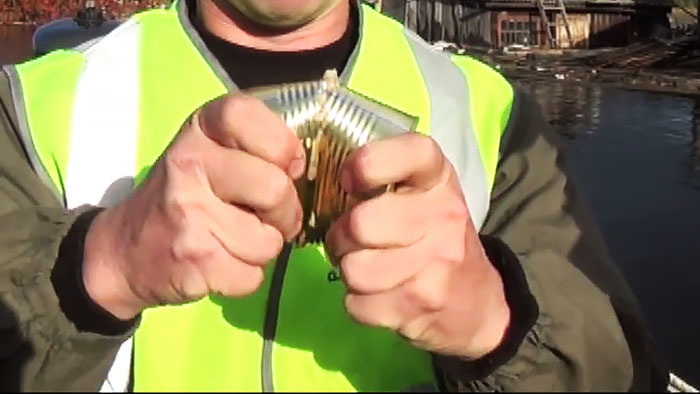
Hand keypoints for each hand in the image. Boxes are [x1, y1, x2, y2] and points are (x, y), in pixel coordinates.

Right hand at [82, 95, 304, 319]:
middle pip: (277, 188)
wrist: (124, 251)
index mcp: (201, 128)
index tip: (282, 166)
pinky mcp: (194, 260)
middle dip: (285, 213)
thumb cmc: (185, 197)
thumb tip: (307, 171)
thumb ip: (257, 149)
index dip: (283, 146)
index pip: (251, 116)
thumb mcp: (211, 154)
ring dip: (263, 249)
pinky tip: (220, 263)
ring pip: (270, 240)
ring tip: (234, 240)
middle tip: (268, 218)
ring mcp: (189, 213)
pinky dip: (245, 277)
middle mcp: (190, 162)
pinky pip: (253, 276)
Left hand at [325, 133, 509, 359]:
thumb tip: (323, 184)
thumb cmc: (433, 237)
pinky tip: (379, 296)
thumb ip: (382, 179)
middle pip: (361, 223)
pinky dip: (358, 304)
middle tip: (352, 240)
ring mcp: (437, 264)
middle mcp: (444, 216)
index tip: (350, 180)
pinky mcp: (421, 305)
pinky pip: (357, 305)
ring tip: (367, 268)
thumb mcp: (422, 195)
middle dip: (342, 236)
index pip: (408, 153)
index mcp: (439, 179)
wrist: (475, 301)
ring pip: (354, 269)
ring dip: (350, 272)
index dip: (368, 163)